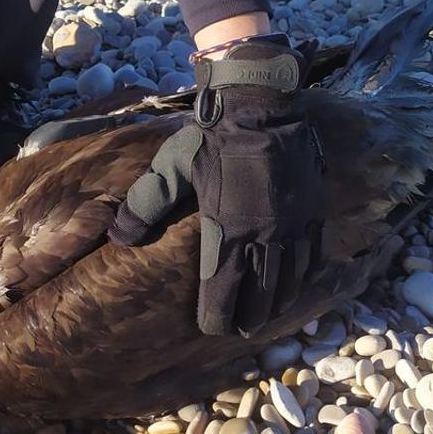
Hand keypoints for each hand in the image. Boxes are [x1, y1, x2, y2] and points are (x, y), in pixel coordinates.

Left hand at [108, 37, 324, 336]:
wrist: (261, 103)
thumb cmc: (210, 137)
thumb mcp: (169, 168)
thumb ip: (144, 205)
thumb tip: (119, 237)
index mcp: (228, 230)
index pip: (224, 291)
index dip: (218, 316)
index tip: (212, 327)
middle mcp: (265, 235)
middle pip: (261, 294)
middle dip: (250, 317)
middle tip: (241, 330)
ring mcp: (293, 224)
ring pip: (290, 279)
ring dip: (278, 302)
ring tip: (268, 317)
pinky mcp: (313, 210)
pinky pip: (312, 254)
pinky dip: (304, 275)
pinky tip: (297, 283)